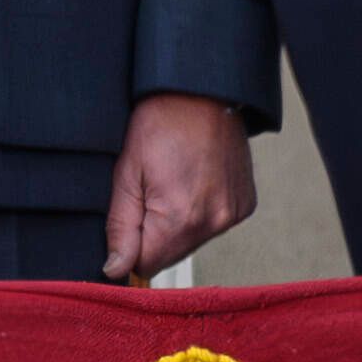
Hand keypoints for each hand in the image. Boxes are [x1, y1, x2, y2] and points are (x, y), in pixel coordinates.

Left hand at [104, 93, 257, 280]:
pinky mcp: (246, 204)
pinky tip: (197, 181)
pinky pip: (215, 224)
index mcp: (180, 218)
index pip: (145, 265)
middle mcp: (214, 222)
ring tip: (177, 181)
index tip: (134, 210)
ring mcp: (234, 213)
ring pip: (192, 241)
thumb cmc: (160, 123)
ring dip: (181, 223)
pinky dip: (203, 210)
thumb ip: (120, 227)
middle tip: (155, 189)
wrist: (203, 91)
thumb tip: (115, 270)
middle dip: (157, 233)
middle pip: (171, 256)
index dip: (132, 243)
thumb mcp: (127, 173)